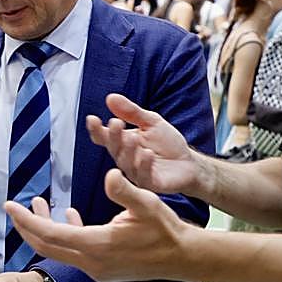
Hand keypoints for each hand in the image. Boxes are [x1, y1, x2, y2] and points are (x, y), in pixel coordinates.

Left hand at [4, 171, 187, 281]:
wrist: (183, 258)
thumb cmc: (166, 230)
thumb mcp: (147, 204)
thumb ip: (124, 190)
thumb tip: (109, 175)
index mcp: (97, 246)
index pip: (49, 234)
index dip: (26, 219)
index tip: (9, 205)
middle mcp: (91, 262)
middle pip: (45, 246)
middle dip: (26, 226)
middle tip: (13, 208)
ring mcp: (95, 269)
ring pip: (58, 250)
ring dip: (44, 229)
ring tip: (39, 204)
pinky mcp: (101, 270)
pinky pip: (73, 253)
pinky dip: (64, 234)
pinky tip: (68, 216)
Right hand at [86, 93, 202, 195]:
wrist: (188, 162)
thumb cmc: (167, 143)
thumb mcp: (151, 121)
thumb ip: (131, 111)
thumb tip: (111, 97)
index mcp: (122, 143)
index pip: (104, 137)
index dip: (96, 130)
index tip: (92, 118)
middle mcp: (125, 158)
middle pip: (114, 149)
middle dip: (114, 136)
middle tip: (116, 123)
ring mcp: (136, 172)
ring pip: (126, 163)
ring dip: (128, 150)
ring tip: (133, 138)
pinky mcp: (150, 183)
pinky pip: (143, 176)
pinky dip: (144, 165)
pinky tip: (147, 154)